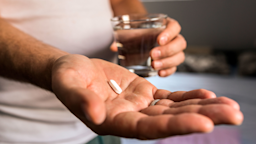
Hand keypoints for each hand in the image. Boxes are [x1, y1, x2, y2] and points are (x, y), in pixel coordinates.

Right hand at [51, 54, 242, 138]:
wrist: (72, 71)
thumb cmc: (67, 78)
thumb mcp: (68, 86)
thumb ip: (80, 101)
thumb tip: (96, 115)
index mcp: (113, 122)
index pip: (148, 128)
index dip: (175, 127)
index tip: (205, 124)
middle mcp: (130, 118)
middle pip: (170, 121)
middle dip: (202, 118)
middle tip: (234, 115)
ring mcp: (139, 106)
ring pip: (175, 110)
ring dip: (203, 108)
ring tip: (231, 108)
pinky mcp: (144, 93)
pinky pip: (169, 98)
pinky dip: (189, 98)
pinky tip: (208, 96)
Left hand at [111, 17, 185, 76]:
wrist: (139, 40)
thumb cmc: (138, 34)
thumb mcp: (132, 33)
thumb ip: (123, 37)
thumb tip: (113, 47)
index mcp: (167, 26)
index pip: (174, 27)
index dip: (169, 33)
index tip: (158, 40)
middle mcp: (173, 39)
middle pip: (180, 43)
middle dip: (167, 50)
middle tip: (152, 55)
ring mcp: (173, 51)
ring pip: (179, 56)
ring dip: (167, 62)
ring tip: (153, 65)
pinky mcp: (170, 62)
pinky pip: (174, 68)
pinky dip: (168, 71)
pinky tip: (159, 73)